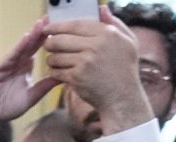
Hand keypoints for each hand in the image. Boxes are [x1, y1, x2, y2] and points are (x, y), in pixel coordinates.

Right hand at [0, 18, 60, 141]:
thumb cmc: (7, 107)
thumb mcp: (31, 97)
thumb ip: (45, 86)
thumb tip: (62, 78)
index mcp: (25, 67)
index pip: (37, 50)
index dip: (47, 39)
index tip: (59, 30)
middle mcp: (16, 62)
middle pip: (30, 44)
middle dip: (39, 31)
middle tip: (49, 18)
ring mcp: (7, 64)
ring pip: (21, 47)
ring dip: (30, 35)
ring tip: (40, 24)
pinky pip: (10, 56)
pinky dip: (18, 47)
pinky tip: (26, 39)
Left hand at [43, 7, 149, 133]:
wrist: (123, 98)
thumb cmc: (126, 70)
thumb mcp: (129, 42)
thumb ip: (115, 23)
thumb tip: (102, 8)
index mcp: (106, 34)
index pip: (75, 25)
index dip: (58, 25)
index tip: (48, 27)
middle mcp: (95, 46)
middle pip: (61, 39)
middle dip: (50, 42)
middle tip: (47, 44)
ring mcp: (85, 62)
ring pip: (56, 56)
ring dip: (51, 58)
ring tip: (53, 60)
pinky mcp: (77, 78)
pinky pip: (57, 71)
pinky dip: (54, 72)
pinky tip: (57, 72)